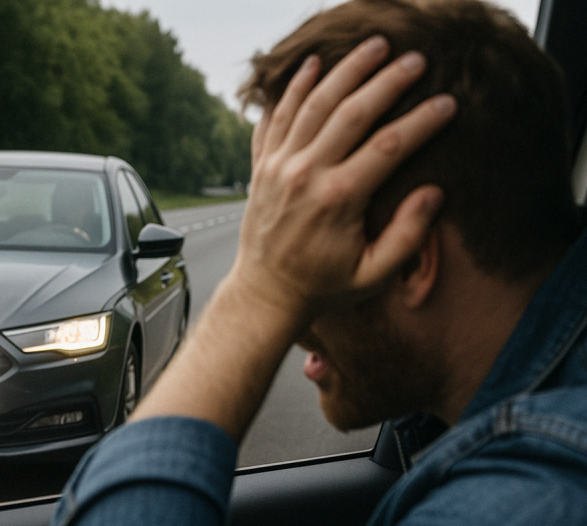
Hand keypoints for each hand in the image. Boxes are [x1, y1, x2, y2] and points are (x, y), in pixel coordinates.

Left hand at [236, 35, 455, 322]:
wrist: (266, 292)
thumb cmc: (324, 285)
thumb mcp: (373, 275)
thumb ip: (406, 236)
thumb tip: (434, 193)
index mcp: (338, 200)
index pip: (389, 146)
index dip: (422, 121)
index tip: (448, 103)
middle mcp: (305, 175)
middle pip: (351, 112)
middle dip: (387, 81)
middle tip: (416, 59)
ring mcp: (279, 167)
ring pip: (313, 104)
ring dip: (345, 71)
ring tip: (374, 47)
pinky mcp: (262, 166)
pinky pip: (276, 117)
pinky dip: (293, 88)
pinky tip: (314, 64)